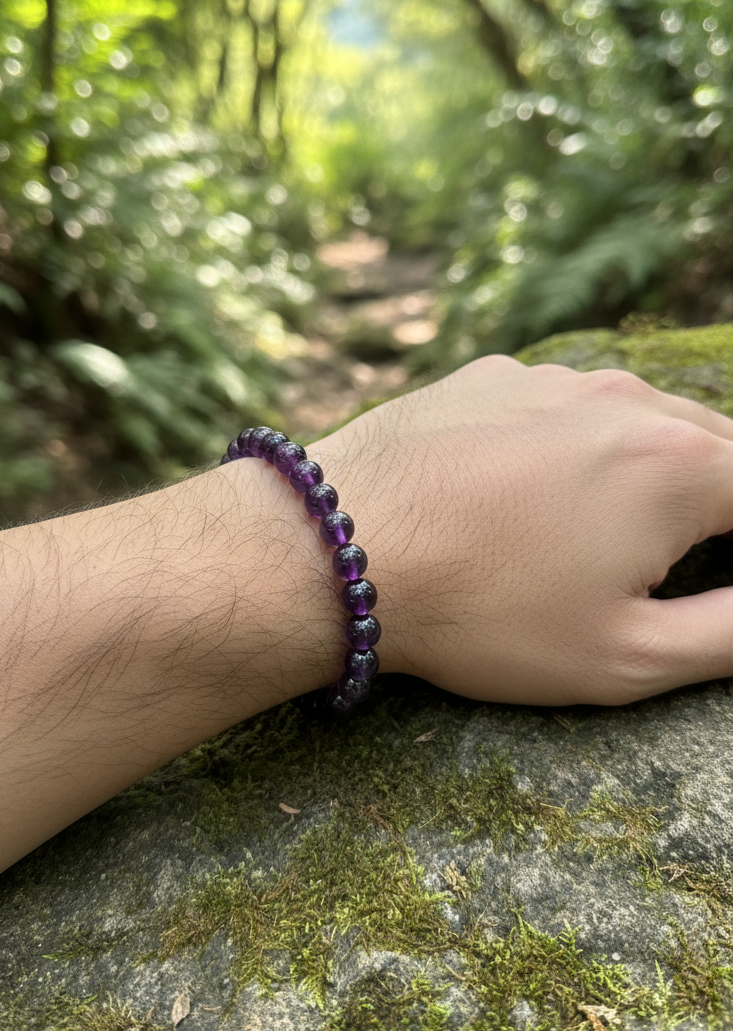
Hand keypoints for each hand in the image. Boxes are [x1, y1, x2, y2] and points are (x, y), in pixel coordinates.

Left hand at [310, 356, 732, 706]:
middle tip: (678, 563)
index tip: (710, 577)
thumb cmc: (482, 612)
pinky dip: (578, 441)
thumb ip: (729, 632)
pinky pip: (568, 402)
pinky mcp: (495, 376)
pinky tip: (530, 495)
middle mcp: (629, 401)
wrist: (337, 546)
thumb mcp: (626, 655)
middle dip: (719, 501)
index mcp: (680, 466)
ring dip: (651, 466)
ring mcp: (557, 379)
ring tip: (605, 534)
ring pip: (643, 415)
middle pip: (718, 443)